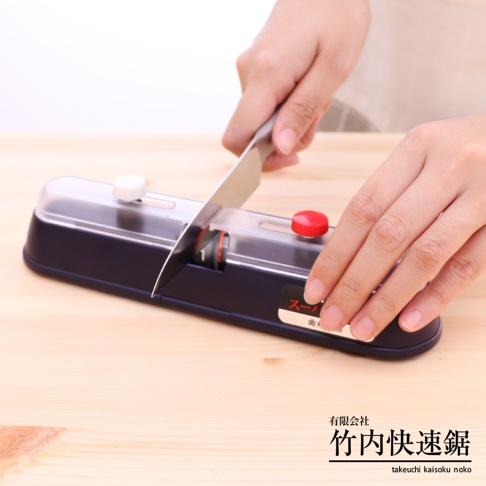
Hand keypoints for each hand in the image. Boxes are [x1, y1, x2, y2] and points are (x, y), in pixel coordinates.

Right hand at [222, 0, 369, 170]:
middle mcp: (248, 72)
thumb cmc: (337, 15)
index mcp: (266, 74)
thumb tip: (280, 147)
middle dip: (285, 137)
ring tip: (317, 93)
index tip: (288, 158)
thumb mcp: (333, 68)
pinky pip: (265, 102)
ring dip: (290, 119)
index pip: (237, 136)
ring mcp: (249, 69)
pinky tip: (307, 85)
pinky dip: (287, 105)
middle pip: (251, 131)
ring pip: (261, 118)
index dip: (257, 159)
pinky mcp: (255, 67)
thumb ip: (303, 111)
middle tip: (317, 115)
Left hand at [304, 114, 485, 340]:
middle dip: (353, 284)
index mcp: (418, 147)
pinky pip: (467, 266)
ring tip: (363, 327)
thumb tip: (348, 253)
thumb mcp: (428, 154)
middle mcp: (449, 166)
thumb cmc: (471, 150)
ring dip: (388, 299)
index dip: (335, 254)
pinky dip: (435, 296)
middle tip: (333, 316)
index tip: (316, 287)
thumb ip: (392, 194)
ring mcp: (483, 193)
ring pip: (425, 255)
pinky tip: (408, 319)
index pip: (363, 209)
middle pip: (388, 236)